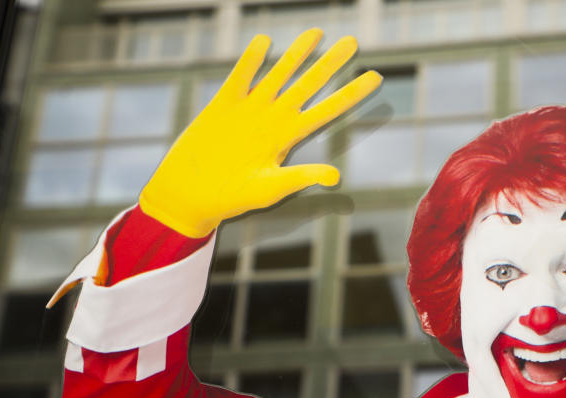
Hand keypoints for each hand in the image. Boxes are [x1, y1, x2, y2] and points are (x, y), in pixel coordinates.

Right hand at [139, 28, 380, 237]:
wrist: (191, 193)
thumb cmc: (232, 197)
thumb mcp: (270, 189)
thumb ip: (300, 178)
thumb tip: (335, 176)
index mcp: (288, 138)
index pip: (327, 110)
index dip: (350, 94)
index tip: (374, 77)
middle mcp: (273, 119)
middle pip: (308, 85)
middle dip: (330, 63)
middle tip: (353, 41)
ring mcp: (249, 109)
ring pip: (278, 73)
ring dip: (297, 53)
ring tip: (317, 33)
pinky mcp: (222, 104)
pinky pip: (241, 76)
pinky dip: (251, 60)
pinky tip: (265, 41)